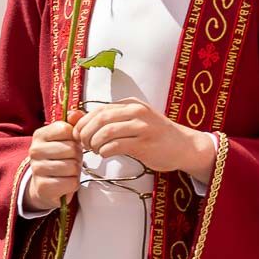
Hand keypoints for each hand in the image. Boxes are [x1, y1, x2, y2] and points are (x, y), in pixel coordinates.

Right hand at [25, 111, 83, 211]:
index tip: (70, 144)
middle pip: (71, 149)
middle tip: (70, 160)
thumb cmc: (59, 158)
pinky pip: (71, 183)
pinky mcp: (43, 186)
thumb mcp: (65, 139)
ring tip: (67, 171)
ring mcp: (37, 169)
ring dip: (75, 171)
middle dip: (77, 156)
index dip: (75, 138)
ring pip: (72, 167)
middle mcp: (34, 150)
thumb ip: (73, 123)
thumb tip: (76, 113)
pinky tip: (65, 182)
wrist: (45, 185)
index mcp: (40, 135)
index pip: (66, 129)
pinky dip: (73, 184)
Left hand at [73, 99, 215, 183]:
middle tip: (83, 144)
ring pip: (107, 132)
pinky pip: (117, 146)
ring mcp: (143, 127)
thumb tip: (73, 116)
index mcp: (132, 103)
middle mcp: (137, 111)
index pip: (100, 109)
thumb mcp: (132, 121)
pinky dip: (105, 151)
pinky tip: (105, 155)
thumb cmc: (154, 135)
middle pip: (101, 119)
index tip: (78, 135)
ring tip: (94, 150)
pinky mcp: (145, 144)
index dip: (84, 122)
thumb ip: (106, 119)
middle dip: (86, 133)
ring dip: (94, 143)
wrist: (184, 146)